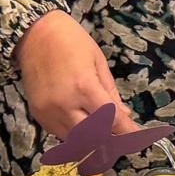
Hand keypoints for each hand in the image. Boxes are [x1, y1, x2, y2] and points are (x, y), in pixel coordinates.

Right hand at [16, 11, 136, 140]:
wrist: (35, 34)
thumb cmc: (72, 42)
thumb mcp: (98, 62)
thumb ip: (110, 92)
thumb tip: (124, 115)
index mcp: (84, 87)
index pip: (111, 120)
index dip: (127, 132)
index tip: (139, 139)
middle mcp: (65, 105)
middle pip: (92, 137)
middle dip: (110, 141)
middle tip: (123, 140)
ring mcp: (48, 112)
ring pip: (74, 140)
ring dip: (92, 141)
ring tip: (106, 136)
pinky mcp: (37, 114)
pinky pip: (59, 133)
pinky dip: (74, 135)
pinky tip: (84, 128)